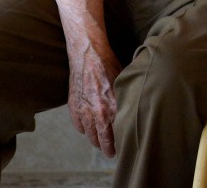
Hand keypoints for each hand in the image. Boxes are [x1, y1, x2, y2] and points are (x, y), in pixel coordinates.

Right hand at [66, 38, 121, 156]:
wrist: (89, 55)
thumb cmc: (110, 66)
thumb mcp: (124, 84)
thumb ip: (125, 101)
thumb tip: (132, 112)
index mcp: (112, 108)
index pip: (116, 136)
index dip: (118, 145)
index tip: (120, 149)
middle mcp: (97, 113)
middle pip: (101, 140)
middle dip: (106, 147)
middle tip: (110, 151)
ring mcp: (83, 111)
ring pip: (89, 135)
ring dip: (95, 139)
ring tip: (100, 141)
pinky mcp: (73, 106)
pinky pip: (78, 125)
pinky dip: (84, 128)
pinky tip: (89, 127)